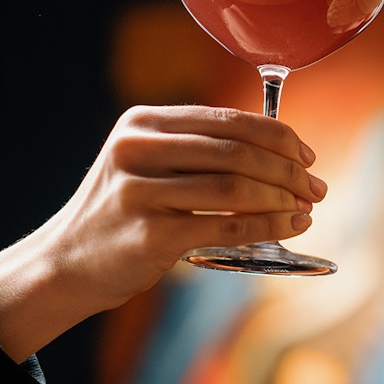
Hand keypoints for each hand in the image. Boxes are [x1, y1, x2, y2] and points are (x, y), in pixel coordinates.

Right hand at [0, 105, 325, 360]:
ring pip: (234, 186)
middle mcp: (136, 149)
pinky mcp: (148, 234)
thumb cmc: (123, 212)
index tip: (307, 155)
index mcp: (142, 123)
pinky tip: (289, 227)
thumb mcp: (147, 164)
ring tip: (306, 208)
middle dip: (288, 169)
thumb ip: (201, 151)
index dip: (278, 136)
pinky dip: (267, 225)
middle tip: (316, 187)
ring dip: (282, 198)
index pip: (228, 119)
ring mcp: (139, 191)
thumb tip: (282, 154)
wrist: (67, 264)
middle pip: (236, 151)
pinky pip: (225, 225)